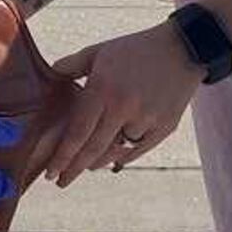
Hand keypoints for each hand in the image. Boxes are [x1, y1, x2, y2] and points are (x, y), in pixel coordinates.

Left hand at [38, 24, 206, 186]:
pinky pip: (138, 150)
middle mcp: (124, 107)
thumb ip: (72, 65)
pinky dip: (123, 157)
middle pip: (93, 149)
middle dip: (74, 169)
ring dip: (98, 162)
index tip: (50, 172)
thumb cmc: (136, 50)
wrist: (182, 49)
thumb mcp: (100, 52)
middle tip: (60, 182)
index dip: (62, 156)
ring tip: (85, 167)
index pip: (77, 132)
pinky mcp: (165, 128)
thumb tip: (49, 75)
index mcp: (104, 89)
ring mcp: (146, 119)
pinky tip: (112, 160)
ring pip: (116, 152)